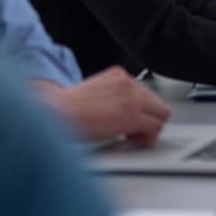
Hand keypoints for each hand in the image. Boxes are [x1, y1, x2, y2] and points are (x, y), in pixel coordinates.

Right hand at [36, 67, 171, 146]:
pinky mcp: (132, 114)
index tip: (132, 121)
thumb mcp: (93, 93)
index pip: (145, 93)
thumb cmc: (66, 110)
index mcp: (118, 75)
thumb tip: (121, 111)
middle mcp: (129, 82)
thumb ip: (112, 96)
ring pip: (161, 114)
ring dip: (149, 128)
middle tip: (134, 132)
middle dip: (150, 119)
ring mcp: (132, 97)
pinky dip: (147, 137)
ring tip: (132, 137)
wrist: (55, 112)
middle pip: (158, 103)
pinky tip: (134, 140)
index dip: (141, 110)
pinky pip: (154, 126)